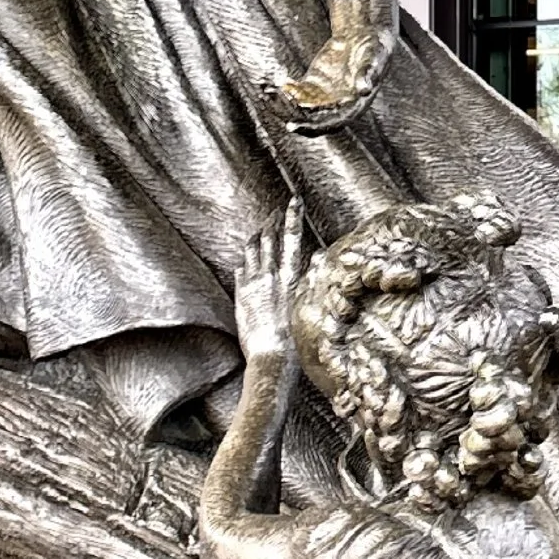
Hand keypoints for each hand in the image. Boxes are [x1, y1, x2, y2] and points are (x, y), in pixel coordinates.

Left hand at [233, 202, 305, 363]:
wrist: (273, 357)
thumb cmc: (298, 339)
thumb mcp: (309, 305)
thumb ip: (311, 279)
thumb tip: (318, 256)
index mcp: (291, 279)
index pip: (293, 240)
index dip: (293, 218)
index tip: (294, 201)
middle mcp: (272, 278)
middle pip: (270, 240)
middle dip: (272, 223)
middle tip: (274, 212)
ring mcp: (254, 285)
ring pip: (252, 252)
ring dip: (256, 239)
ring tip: (258, 232)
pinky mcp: (241, 296)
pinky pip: (241, 271)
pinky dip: (244, 264)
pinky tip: (245, 262)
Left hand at [264, 18, 393, 135]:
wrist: (367, 35)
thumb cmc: (375, 47)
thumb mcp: (374, 58)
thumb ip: (369, 74)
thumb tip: (364, 89)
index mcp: (354, 107)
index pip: (330, 123)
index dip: (310, 126)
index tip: (291, 125)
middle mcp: (338, 107)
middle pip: (310, 119)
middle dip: (289, 113)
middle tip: (271, 100)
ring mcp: (325, 97)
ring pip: (300, 108)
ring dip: (281, 103)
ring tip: (265, 90)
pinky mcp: (315, 85)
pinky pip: (297, 94)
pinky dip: (284, 91)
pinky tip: (270, 83)